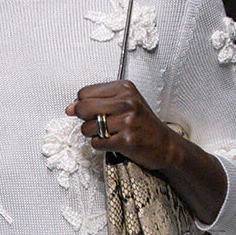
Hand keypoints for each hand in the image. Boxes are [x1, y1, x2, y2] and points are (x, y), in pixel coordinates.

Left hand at [64, 80, 179, 171]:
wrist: (165, 145)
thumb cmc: (144, 124)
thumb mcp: (125, 103)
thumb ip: (98, 102)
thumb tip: (70, 107)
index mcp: (124, 88)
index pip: (85, 92)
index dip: (81, 104)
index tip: (87, 111)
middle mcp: (126, 102)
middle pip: (83, 107)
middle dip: (83, 119)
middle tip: (94, 124)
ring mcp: (127, 121)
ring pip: (88, 127)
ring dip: (92, 134)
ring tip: (107, 134)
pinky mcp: (126, 140)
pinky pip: (97, 143)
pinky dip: (100, 145)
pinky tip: (112, 142)